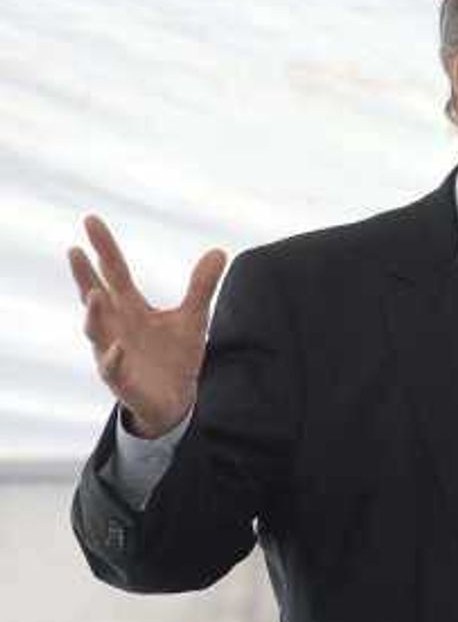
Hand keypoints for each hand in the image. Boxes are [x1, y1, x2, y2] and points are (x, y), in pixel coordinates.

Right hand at [68, 215, 226, 437]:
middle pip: (94, 296)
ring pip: (96, 331)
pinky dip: (113, 357)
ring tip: (95, 294)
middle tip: (74, 251)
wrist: (176, 401)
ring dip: (94, 314)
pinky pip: (112, 368)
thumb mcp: (192, 317)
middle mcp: (116, 326)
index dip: (104, 248)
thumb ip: (201, 286)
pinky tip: (118, 347)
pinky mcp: (122, 380)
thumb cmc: (175, 356)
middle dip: (83, 276)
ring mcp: (114, 352)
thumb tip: (218, 251)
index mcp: (131, 308)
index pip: (114, 272)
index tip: (91, 220)